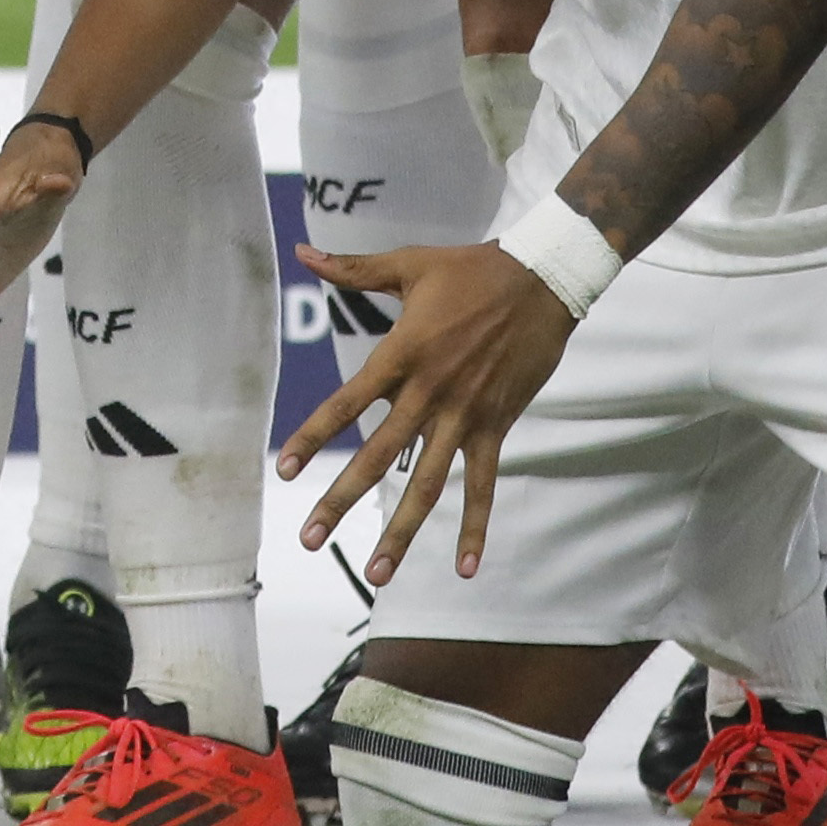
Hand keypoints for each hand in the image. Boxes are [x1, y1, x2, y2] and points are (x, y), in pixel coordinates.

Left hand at [274, 238, 578, 579]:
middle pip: (378, 457)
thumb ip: (353, 269)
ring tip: (376, 574)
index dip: (313, 436)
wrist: (542, 280)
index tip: (285, 470)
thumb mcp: (409, 264)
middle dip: (341, 501)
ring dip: (400, 530)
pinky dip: (474, 527)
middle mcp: (428, 392)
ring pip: (426, 483)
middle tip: (309, 540)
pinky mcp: (496, 426)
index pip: (346, 403)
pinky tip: (463, 568)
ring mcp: (464, 414)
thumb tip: (303, 251)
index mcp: (401, 354)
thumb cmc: (471, 269)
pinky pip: (483, 485)